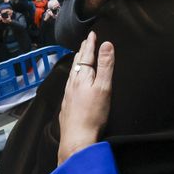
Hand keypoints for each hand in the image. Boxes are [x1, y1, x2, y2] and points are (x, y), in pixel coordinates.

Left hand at [56, 31, 114, 165]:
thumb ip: (105, 65)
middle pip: (77, 63)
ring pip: (72, 73)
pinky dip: (73, 76)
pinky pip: (69, 84)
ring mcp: (68, 95)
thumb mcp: (104, 87)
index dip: (90, 44)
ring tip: (79, 57)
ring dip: (77, 63)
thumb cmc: (93, 115)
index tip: (92, 34)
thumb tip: (106, 44)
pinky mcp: (67, 105)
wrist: (77, 139)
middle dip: (82, 51)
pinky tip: (73, 82)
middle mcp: (73, 83)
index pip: (87, 55)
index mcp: (82, 77)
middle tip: (86, 42)